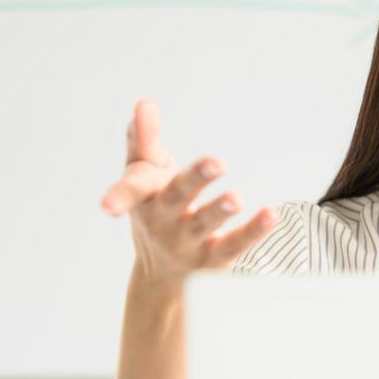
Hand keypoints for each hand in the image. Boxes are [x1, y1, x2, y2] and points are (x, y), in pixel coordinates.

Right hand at [100, 99, 276, 285]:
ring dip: (220, 210)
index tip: (107, 205)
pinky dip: (253, 231)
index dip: (119, 195)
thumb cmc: (156, 208)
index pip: (131, 191)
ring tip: (236, 198)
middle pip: (177, 198)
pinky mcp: (214, 260)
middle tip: (217, 163)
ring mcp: (188, 243)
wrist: (164, 274)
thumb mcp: (144, 174)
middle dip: (195, 180)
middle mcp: (163, 222)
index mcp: (145, 198)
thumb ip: (143, 139)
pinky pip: (234, 245)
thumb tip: (144, 104)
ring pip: (204, 225)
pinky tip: (270, 215)